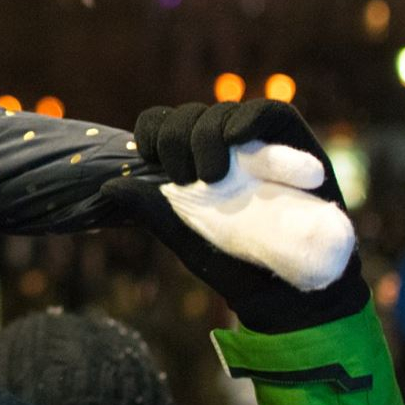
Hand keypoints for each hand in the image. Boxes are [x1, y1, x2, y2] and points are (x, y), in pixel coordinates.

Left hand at [103, 101, 365, 332]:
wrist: (287, 293)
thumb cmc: (235, 264)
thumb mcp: (186, 236)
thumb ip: (154, 209)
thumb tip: (109, 186)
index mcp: (192, 164)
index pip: (164, 124)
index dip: (153, 129)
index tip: (149, 156)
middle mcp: (224, 148)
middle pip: (191, 114)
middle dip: (178, 138)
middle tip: (186, 177)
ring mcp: (259, 143)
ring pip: (224, 111)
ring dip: (209, 135)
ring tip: (214, 176)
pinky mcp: (295, 143)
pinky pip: (271, 113)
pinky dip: (249, 118)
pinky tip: (236, 138)